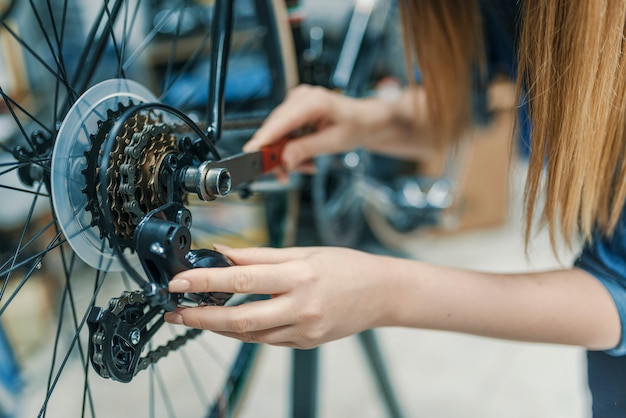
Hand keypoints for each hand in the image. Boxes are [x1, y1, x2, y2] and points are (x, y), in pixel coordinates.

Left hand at [163, 245, 393, 348]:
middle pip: (241, 318)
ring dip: (220, 326)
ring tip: (197, 316)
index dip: (206, 282)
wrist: (381, 293)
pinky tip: (232, 321)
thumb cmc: (346, 266)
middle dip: (202, 317)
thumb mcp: (302, 252)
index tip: (179, 283)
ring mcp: (305, 330)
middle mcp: (301, 307)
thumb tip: (222, 253)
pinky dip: (246, 331)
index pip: (243, 280)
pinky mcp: (305, 343)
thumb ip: (259, 255)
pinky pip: (267, 340)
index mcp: (300, 276)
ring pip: (251, 334)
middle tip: (175, 313)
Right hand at [243, 84, 395, 172]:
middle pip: (275, 129)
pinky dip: (291, 148)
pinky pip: (283, 132)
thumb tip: (285, 160)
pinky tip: (304, 158)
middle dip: (278, 155)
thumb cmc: (356, 126)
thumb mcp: (333, 143)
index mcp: (314, 101)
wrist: (365, 120)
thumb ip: (306, 150)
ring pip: (278, 133)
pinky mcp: (295, 110)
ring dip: (287, 155)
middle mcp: (302, 97)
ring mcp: (297, 102)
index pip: (281, 122)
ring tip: (306, 166)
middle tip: (284, 176)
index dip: (264, 139)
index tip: (251, 153)